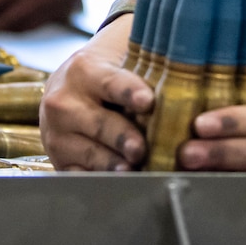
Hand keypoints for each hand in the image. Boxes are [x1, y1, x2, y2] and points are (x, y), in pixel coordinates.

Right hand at [39, 16, 151, 170]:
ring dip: (112, 164)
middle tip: (142, 148)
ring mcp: (57, 134)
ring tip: (133, 169)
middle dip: (123, 138)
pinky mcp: (57, 160)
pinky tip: (118, 182)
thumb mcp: (119, 62)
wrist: (64, 91)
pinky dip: (100, 179)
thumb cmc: (104, 76)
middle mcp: (64, 102)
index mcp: (84, 70)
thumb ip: (147, 69)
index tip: (149, 102)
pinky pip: (79, 174)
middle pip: (100, 123)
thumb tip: (188, 72)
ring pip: (89, 153)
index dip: (130, 92)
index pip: (111, 83)